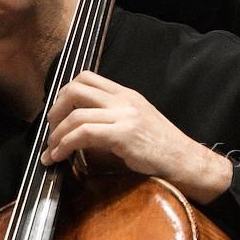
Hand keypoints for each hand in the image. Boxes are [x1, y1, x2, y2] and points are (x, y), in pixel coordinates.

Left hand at [41, 71, 232, 202]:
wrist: (188, 162)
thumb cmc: (164, 149)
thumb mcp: (137, 124)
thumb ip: (112, 120)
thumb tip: (78, 132)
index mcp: (127, 95)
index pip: (86, 77)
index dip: (64, 94)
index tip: (58, 114)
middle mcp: (125, 100)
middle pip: (75, 89)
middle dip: (54, 111)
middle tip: (51, 131)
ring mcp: (125, 116)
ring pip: (75, 114)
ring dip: (56, 134)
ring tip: (51, 151)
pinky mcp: (124, 135)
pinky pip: (84, 133)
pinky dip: (64, 145)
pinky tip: (59, 157)